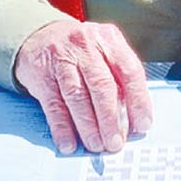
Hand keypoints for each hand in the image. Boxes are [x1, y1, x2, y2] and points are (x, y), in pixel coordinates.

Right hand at [14, 21, 151, 154]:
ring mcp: (62, 59)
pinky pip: (54, 105)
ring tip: (96, 145)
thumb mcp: (103, 51)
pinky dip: (62, 127)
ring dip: (88, 126)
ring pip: (78, 97)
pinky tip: (69, 142)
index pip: (129, 71)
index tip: (142, 124)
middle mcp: (86, 46)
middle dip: (111, 119)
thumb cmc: (79, 50)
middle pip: (102, 86)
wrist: (38, 36)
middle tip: (115, 142)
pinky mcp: (42, 75)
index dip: (139, 100)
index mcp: (108, 39)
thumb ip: (119, 78)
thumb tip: (132, 118)